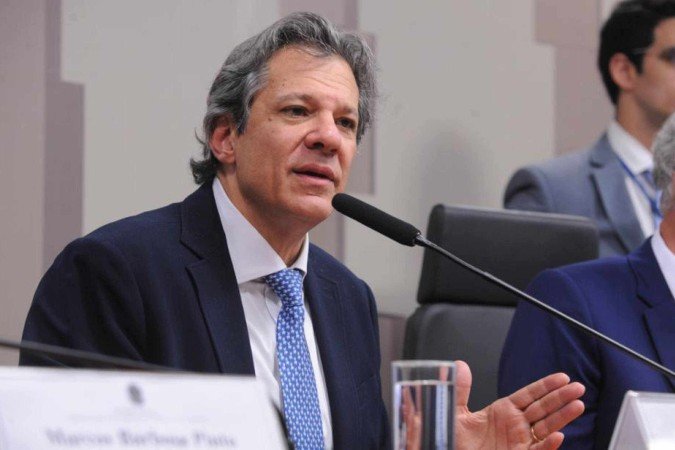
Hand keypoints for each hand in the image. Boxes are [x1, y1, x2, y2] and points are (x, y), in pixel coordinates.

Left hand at [455, 360, 584, 448]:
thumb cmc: (457, 443)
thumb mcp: (457, 413)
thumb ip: (461, 389)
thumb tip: (460, 365)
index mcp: (504, 411)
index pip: (530, 395)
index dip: (546, 386)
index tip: (562, 377)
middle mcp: (516, 425)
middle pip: (543, 408)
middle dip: (561, 398)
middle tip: (578, 387)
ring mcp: (519, 442)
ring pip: (546, 428)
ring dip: (562, 417)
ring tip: (577, 405)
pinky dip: (548, 445)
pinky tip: (558, 436)